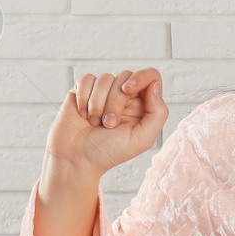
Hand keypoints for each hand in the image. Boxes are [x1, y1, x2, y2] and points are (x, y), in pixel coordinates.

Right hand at [44, 67, 168, 179]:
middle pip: (126, 76)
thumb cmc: (110, 152)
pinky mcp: (83, 90)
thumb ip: (157, 113)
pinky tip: (82, 114)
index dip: (141, 77)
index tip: (127, 89)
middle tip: (108, 124)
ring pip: (105, 78)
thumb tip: (155, 85)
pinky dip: (83, 98)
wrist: (77, 159)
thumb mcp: (142, 139)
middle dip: (115, 101)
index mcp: (142, 104)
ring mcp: (103, 91)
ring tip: (94, 123)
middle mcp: (124, 95)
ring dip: (97, 104)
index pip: (151, 76)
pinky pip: (86, 79)